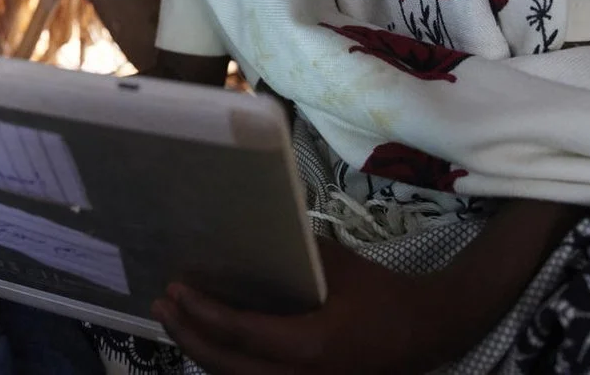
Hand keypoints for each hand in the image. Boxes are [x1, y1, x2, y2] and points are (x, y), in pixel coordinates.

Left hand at [152, 240, 455, 374]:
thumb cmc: (382, 294)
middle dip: (189, 337)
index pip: (241, 334)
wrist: (428, 332)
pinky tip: (210, 343)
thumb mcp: (337, 265)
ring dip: (202, 354)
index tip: (176, 290)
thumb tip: (249, 228)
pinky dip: (227, 365)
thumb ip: (294, 253)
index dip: (203, 314)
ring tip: (175, 322)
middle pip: (228, 366)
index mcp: (311, 346)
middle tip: (161, 307)